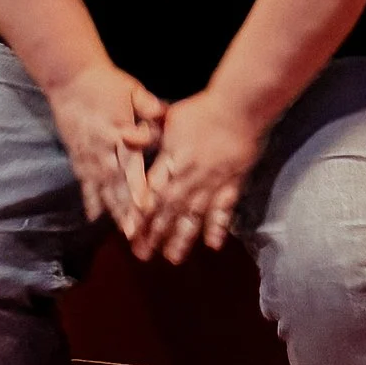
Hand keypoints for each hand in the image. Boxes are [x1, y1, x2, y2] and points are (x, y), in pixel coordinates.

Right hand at [46, 58, 168, 227]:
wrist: (70, 79)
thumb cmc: (106, 83)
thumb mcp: (130, 88)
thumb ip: (147, 104)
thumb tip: (162, 113)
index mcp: (118, 132)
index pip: (130, 164)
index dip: (137, 185)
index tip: (146, 205)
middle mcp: (103, 148)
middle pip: (116, 183)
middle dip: (126, 209)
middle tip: (135, 232)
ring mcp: (89, 154)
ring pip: (102, 187)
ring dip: (112, 210)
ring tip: (123, 231)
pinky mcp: (78, 155)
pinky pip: (85, 182)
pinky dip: (90, 199)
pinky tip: (95, 217)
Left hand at [133, 87, 264, 262]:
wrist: (240, 107)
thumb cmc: (203, 109)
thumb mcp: (171, 116)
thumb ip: (149, 131)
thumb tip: (125, 137)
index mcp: (172, 159)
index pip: (151, 191)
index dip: (140, 213)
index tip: (129, 233)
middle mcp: (189, 176)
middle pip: (169, 209)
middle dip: (155, 233)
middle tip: (142, 254)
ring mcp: (212, 183)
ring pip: (194, 215)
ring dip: (182, 238)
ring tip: (172, 258)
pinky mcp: (232, 184)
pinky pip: (224, 210)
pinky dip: (218, 227)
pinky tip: (214, 244)